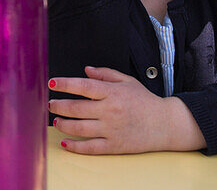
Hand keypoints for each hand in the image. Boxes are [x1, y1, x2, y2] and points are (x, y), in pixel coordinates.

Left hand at [49, 66, 203, 153]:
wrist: (166, 124)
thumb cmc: (145, 101)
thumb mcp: (127, 81)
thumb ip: (105, 74)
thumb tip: (85, 69)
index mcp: (112, 93)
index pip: (82, 86)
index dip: (64, 84)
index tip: (51, 82)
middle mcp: (110, 110)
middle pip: (76, 108)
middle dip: (58, 106)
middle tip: (50, 104)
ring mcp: (111, 129)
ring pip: (79, 127)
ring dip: (62, 124)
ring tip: (55, 120)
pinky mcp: (114, 145)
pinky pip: (90, 147)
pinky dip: (75, 146)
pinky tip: (65, 142)